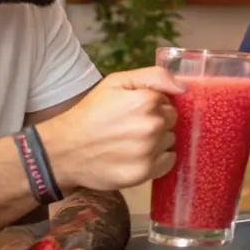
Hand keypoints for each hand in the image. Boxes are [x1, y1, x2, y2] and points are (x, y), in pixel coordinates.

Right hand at [38, 67, 181, 191]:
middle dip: (157, 122)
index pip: (169, 102)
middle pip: (171, 121)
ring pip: (170, 140)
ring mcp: (149, 151)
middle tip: (132, 126)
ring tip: (132, 142)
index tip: (135, 110)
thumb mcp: (117, 82)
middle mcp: (151, 126)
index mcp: (146, 101)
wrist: (65, 149)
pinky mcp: (145, 173)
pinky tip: (139, 155)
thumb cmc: (91, 113)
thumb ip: (154, 76)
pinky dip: (159, 159)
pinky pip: (168, 161)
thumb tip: (184, 87)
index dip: (153, 105)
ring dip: (158, 141)